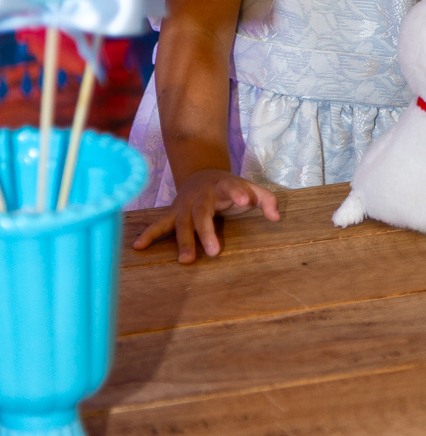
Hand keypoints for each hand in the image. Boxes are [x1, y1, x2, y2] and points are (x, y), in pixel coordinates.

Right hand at [132, 169, 280, 263]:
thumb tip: (276, 217)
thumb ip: (266, 200)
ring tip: (186, 261)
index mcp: (222, 185)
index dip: (238, 192)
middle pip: (202, 212)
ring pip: (182, 223)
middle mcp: (201, 195)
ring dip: (183, 241)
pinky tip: (139, 246)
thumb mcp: (250, 188)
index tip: (246, 201)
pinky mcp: (173, 213)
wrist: (201, 174)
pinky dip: (149, 234)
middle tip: (215, 251)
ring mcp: (185, 205)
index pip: (231, 187)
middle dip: (207, 231)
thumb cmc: (230, 188)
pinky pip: (160, 224)